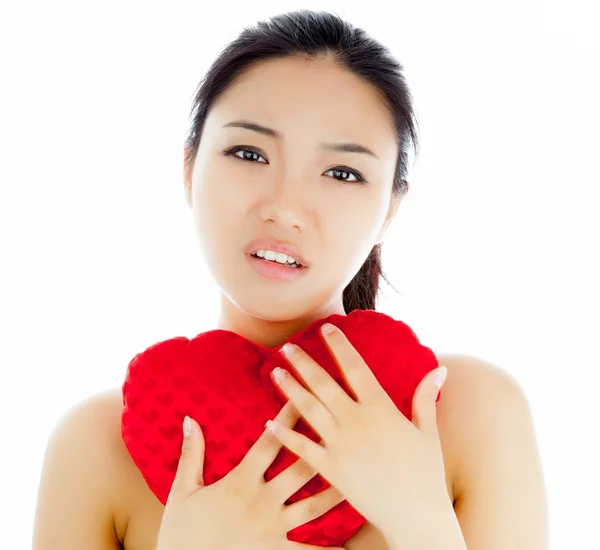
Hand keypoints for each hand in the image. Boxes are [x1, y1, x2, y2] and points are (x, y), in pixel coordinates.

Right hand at [156, 401, 345, 549]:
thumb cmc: (181, 534)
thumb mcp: (181, 492)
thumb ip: (191, 455)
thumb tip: (189, 419)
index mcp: (241, 482)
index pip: (270, 443)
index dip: (288, 418)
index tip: (304, 396)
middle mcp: (262, 502)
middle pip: (300, 469)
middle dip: (322, 446)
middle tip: (343, 428)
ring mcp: (273, 529)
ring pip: (313, 506)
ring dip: (335, 490)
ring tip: (356, 476)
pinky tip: (349, 547)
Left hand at [266, 323, 452, 547]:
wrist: (416, 516)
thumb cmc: (425, 474)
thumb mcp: (427, 432)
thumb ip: (426, 398)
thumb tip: (441, 370)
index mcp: (380, 409)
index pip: (355, 368)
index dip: (339, 346)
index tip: (326, 328)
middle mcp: (356, 422)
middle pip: (323, 384)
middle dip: (303, 362)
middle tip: (287, 347)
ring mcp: (341, 445)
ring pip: (308, 409)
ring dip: (289, 389)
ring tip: (275, 371)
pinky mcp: (331, 469)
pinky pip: (302, 447)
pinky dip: (284, 434)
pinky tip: (268, 421)